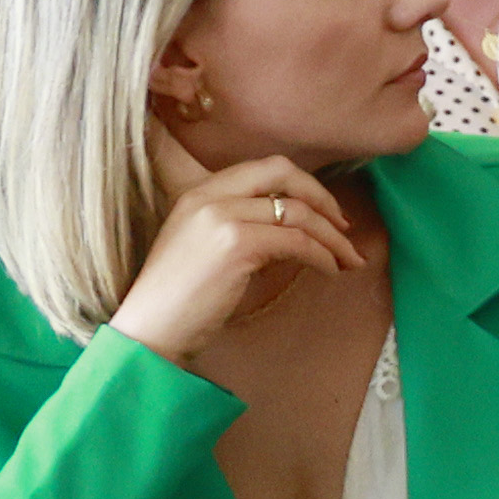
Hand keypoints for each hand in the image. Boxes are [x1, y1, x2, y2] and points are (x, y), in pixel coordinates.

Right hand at [109, 151, 365, 369]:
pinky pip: (297, 242)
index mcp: (198, 192)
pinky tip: (330, 270)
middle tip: (345, 229)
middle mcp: (208, 196)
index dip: (304, 186)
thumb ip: (240, 223)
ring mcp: (221, 218)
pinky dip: (322, 256)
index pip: (265, 168)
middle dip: (324, 199)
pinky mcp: (236, 245)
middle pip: (284, 174)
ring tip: (348, 260)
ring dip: (332, 238)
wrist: (150, 330)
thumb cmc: (180, 297)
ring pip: (298, 213)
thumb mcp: (205, 244)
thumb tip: (297, 225)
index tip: (327, 212)